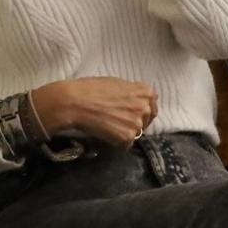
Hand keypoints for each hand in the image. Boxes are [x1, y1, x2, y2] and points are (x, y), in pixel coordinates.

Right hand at [30, 77, 157, 148]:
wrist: (75, 102)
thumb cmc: (91, 89)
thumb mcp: (116, 82)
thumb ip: (132, 91)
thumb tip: (137, 99)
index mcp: (145, 92)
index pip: (152, 104)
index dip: (142, 109)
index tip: (133, 112)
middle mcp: (145, 107)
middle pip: (147, 120)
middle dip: (135, 121)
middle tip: (118, 121)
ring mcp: (137, 124)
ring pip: (136, 133)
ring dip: (125, 132)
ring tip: (109, 126)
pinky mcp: (127, 138)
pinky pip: (126, 144)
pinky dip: (117, 142)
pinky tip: (105, 133)